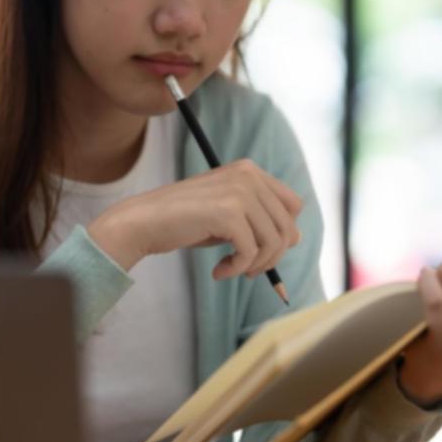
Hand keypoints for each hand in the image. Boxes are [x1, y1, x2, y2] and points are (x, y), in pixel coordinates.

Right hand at [86, 159, 303, 278]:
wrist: (144, 221)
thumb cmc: (185, 221)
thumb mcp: (228, 213)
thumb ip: (260, 218)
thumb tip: (297, 237)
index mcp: (250, 170)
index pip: (293, 205)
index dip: (283, 233)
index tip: (260, 250)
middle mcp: (248, 175)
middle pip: (287, 226)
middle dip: (271, 255)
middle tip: (247, 269)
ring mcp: (239, 192)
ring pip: (274, 242)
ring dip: (255, 265)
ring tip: (231, 270)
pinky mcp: (228, 212)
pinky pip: (251, 252)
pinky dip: (238, 268)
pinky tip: (218, 271)